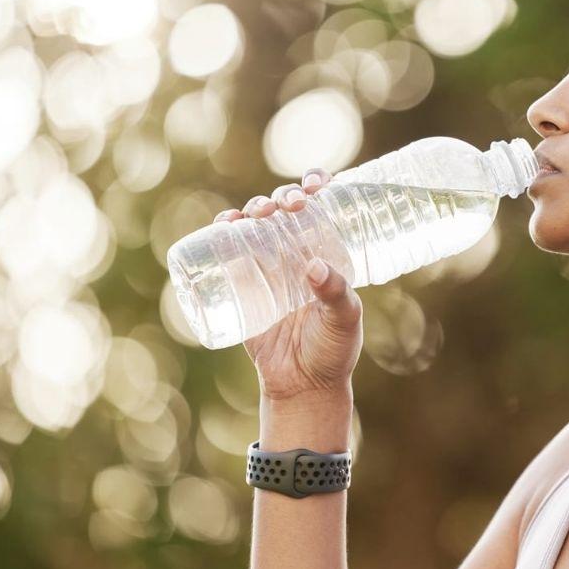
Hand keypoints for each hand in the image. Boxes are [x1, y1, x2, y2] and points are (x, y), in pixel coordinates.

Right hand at [213, 169, 362, 402]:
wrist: (302, 386)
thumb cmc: (333, 351)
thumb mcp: (344, 321)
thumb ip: (335, 295)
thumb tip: (313, 267)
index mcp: (329, 255)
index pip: (325, 210)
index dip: (318, 186)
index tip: (316, 183)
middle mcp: (298, 254)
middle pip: (288, 211)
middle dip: (283, 197)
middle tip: (287, 205)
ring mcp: (269, 268)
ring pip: (258, 225)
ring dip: (254, 208)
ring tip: (254, 213)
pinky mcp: (244, 285)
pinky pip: (229, 251)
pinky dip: (223, 230)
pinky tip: (225, 222)